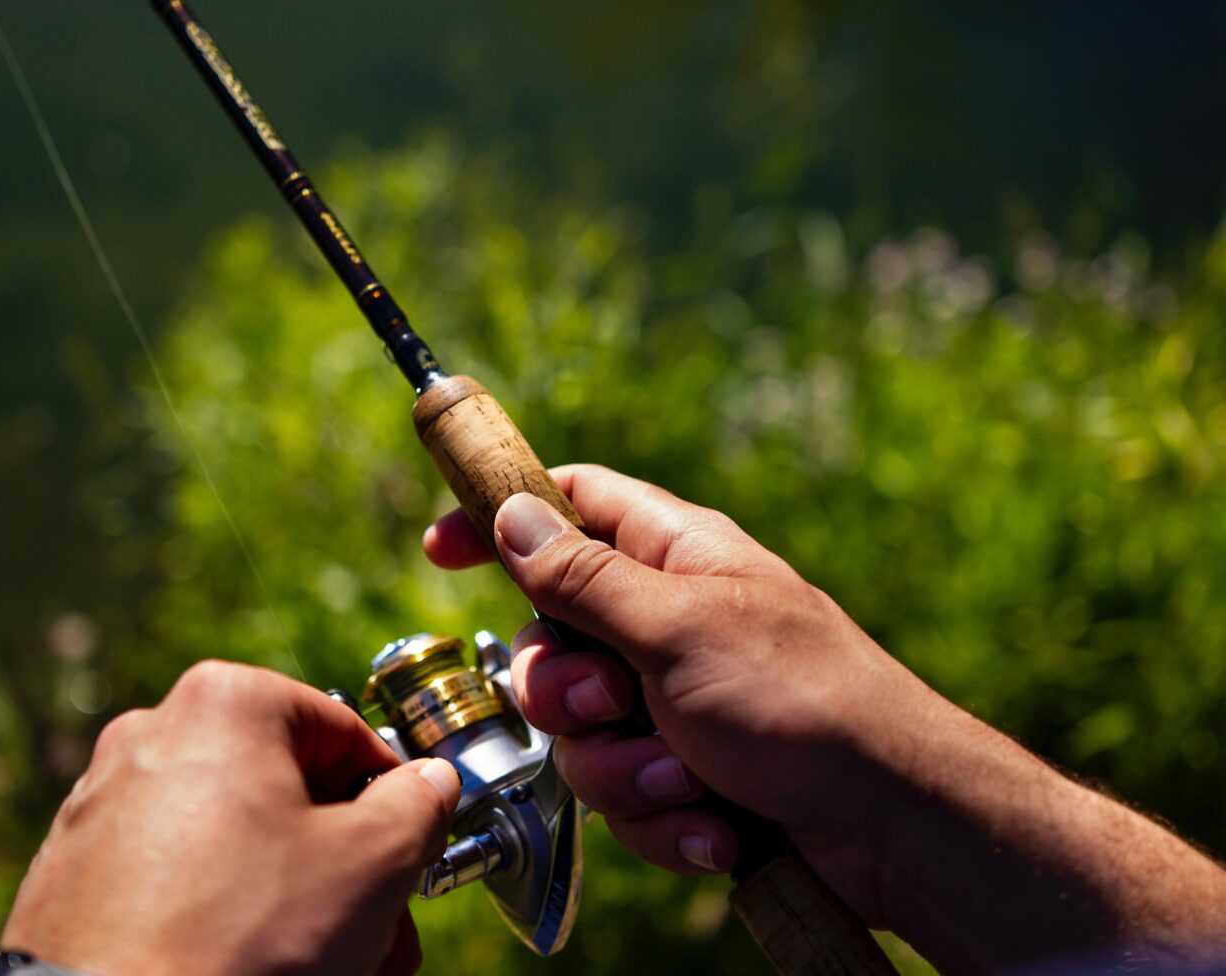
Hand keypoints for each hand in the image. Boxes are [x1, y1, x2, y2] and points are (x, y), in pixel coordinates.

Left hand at [2, 661, 460, 975]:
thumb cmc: (239, 939)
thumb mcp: (371, 865)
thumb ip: (418, 807)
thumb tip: (430, 785)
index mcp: (226, 703)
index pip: (347, 735)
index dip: (394, 799)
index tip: (413, 853)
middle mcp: (154, 735)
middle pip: (291, 795)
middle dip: (348, 869)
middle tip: (382, 932)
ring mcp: (106, 804)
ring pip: (239, 845)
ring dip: (298, 900)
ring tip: (336, 965)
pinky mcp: (77, 873)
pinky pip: (180, 880)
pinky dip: (227, 916)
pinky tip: (258, 965)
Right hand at [425, 464, 924, 915]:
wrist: (893, 824)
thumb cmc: (802, 700)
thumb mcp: (679, 627)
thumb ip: (583, 577)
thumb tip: (510, 513)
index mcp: (673, 557)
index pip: (568, 507)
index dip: (501, 520)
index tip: (439, 552)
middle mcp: (667, 623)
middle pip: (551, 639)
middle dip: (566, 691)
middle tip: (610, 701)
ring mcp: (676, 702)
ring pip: (582, 733)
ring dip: (626, 769)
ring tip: (692, 776)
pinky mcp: (688, 773)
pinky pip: (627, 794)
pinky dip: (664, 816)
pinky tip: (717, 824)